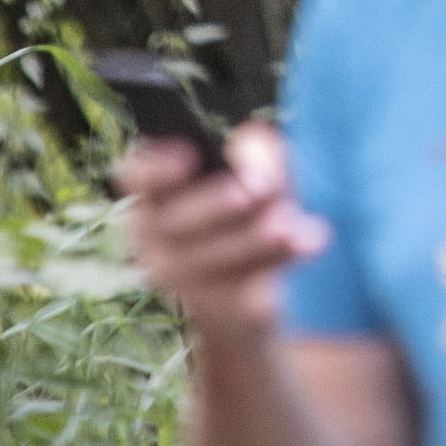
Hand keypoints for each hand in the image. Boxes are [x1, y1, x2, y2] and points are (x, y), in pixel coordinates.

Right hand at [116, 121, 325, 338]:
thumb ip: (259, 156)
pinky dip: (280, 257)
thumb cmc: (250, 219)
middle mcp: (155, 237)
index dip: (155, 166)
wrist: (249, 296)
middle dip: (217, 202)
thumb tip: (253, 139)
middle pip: (173, 219)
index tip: (189, 156)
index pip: (136, 176)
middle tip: (258, 187)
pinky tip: (310, 240)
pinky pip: (241, 283)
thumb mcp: (262, 181)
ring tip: (288, 220)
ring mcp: (180, 277)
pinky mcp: (214, 306)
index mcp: (156, 196)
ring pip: (207, 256)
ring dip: (252, 236)